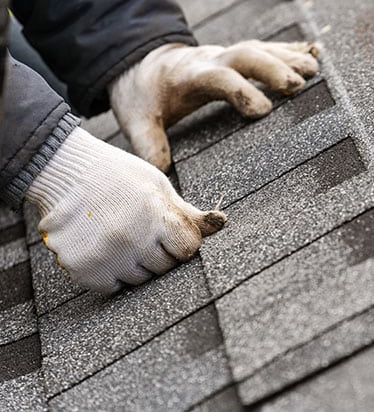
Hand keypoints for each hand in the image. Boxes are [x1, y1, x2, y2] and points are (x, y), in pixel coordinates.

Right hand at [25, 127, 226, 293]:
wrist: (64, 173)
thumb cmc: (119, 178)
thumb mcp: (158, 187)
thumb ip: (189, 213)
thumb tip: (223, 223)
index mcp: (156, 215)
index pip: (189, 249)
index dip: (181, 240)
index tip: (167, 229)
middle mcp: (132, 238)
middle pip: (166, 266)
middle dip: (159, 252)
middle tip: (139, 228)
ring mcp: (106, 256)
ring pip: (141, 279)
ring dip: (135, 264)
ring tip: (119, 234)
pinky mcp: (84, 270)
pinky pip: (113, 287)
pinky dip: (110, 273)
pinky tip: (103, 247)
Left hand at [108, 40, 319, 170]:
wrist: (142, 66)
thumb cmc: (145, 96)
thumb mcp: (137, 120)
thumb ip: (149, 143)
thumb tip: (161, 172)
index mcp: (190, 76)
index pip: (219, 78)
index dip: (241, 91)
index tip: (263, 110)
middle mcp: (212, 60)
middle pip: (246, 55)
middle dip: (273, 68)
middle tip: (298, 85)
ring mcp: (227, 56)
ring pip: (260, 50)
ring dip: (288, 57)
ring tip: (313, 70)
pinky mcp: (237, 57)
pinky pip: (267, 49)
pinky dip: (290, 50)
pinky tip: (313, 54)